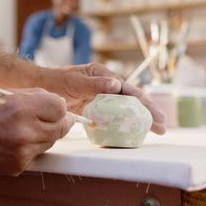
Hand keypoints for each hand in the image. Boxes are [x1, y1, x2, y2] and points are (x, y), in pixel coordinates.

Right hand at [0, 88, 73, 175]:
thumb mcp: (3, 95)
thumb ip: (33, 97)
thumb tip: (57, 102)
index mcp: (21, 108)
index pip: (60, 107)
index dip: (57, 105)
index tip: (52, 106)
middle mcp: (24, 132)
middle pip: (61, 127)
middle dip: (56, 120)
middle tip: (46, 117)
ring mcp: (22, 152)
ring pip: (50, 142)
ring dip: (43, 135)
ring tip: (22, 129)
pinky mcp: (18, 167)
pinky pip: (36, 155)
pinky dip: (30, 148)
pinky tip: (12, 141)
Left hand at [41, 63, 165, 134]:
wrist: (42, 88)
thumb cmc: (56, 82)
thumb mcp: (73, 82)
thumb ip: (94, 84)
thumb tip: (116, 84)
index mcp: (103, 75)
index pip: (127, 88)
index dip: (142, 101)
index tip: (153, 113)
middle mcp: (106, 84)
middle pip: (132, 98)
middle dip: (148, 111)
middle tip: (162, 126)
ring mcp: (102, 96)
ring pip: (126, 107)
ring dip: (140, 118)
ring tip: (157, 130)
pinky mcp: (97, 107)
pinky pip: (114, 115)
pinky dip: (125, 122)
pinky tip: (135, 131)